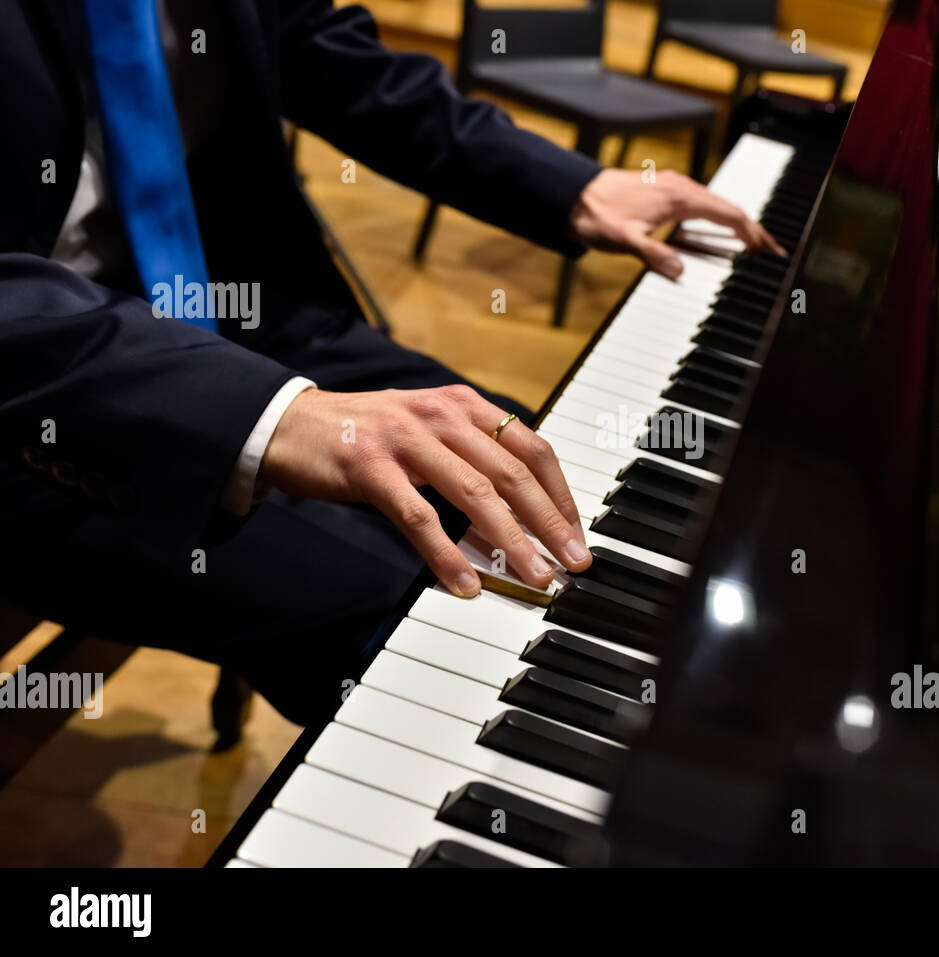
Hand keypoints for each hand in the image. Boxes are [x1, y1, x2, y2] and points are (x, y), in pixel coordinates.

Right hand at [261, 385, 590, 597]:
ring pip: (475, 494)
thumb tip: (519, 526)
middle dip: (550, 523)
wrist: (291, 424)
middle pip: (513, 473)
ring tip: (535, 577)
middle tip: (574, 562)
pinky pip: (419, 518)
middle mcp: (442, 415)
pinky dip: (447, 555)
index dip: (560, 494)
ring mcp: (407, 439)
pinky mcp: (371, 467)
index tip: (577, 534)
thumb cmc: (368, 438)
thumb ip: (473, 470)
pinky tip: (466, 584)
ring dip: (512, 542)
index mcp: (464, 406)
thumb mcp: (430, 439)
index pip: (531, 449)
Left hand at [569, 168, 784, 278]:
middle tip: (772, 253)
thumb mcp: (623, 240)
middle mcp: (681, 187)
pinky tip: (718, 233)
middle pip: (729, 208)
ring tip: (753, 245)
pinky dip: (718, 220)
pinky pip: (702, 205)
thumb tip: (678, 270)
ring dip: (737, 225)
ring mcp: (673, 187)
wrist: (571, 195)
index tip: (770, 251)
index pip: (729, 214)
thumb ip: (652, 255)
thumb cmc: (596, 214)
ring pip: (717, 205)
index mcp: (680, 197)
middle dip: (754, 230)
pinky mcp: (664, 192)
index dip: (754, 233)